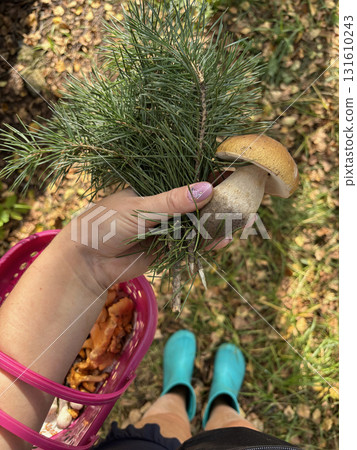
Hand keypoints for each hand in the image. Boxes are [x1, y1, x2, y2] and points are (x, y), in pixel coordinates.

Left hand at [59, 182, 227, 290]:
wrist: (87, 262)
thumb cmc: (105, 224)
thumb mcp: (140, 207)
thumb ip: (173, 202)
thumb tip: (207, 188)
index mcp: (156, 188)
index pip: (188, 179)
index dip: (211, 177)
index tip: (235, 174)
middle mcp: (165, 207)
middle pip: (199, 203)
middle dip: (221, 203)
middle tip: (246, 200)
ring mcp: (168, 228)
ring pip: (199, 225)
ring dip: (218, 224)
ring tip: (242, 222)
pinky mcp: (168, 249)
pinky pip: (191, 245)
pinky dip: (206, 244)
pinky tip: (222, 240)